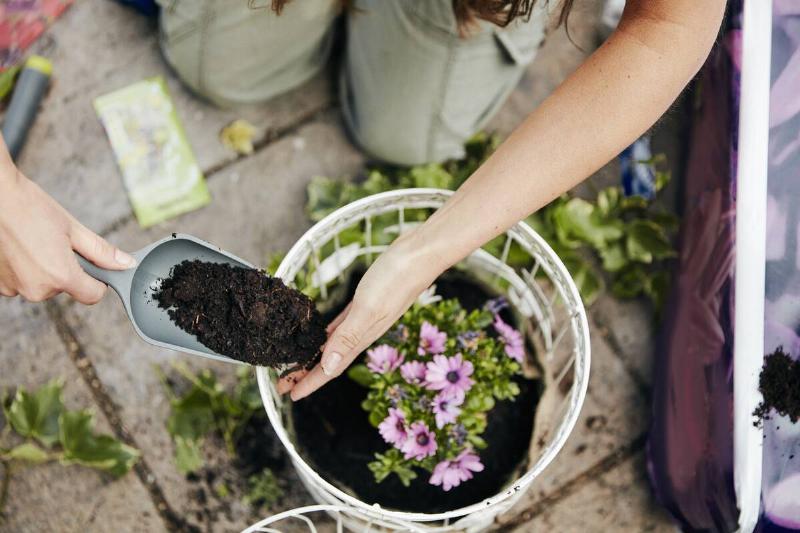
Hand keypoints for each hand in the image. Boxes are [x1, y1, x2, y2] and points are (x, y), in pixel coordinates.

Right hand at [0, 169, 135, 302]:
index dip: (98, 281)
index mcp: (60, 276)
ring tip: (33, 243)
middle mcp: (37, 289)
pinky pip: (23, 282)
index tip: (93, 266)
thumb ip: (101, 252)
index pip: (93, 296)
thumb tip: (125, 264)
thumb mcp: (73, 228)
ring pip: (44, 285)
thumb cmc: (29, 207)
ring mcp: (15, 289)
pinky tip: (19, 249)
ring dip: (44, 269)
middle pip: (66, 288)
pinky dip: (25, 269)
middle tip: (55, 243)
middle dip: (66, 269)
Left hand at [279, 229, 443, 399]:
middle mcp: (362, 331)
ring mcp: (364, 317)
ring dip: (316, 355)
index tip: (290, 395)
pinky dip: (329, 333)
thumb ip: (349, 337)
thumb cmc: (397, 278)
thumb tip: (328, 367)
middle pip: (329, 359)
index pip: (331, 367)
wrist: (420, 254)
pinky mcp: (365, 301)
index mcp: (362, 337)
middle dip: (307, 372)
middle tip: (284, 383)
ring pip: (334, 343)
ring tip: (298, 363)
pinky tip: (322, 332)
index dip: (310, 382)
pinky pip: (341, 324)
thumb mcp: (368, 308)